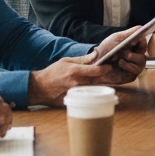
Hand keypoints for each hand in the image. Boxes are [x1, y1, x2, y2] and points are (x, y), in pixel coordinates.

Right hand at [29, 28, 147, 107]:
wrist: (39, 88)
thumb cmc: (52, 73)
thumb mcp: (66, 61)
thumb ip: (82, 60)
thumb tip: (96, 55)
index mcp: (76, 72)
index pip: (98, 71)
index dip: (107, 68)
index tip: (111, 65)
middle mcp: (78, 83)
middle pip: (100, 81)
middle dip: (108, 76)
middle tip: (115, 71)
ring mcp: (77, 93)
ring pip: (96, 89)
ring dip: (103, 85)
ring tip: (108, 79)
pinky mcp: (76, 99)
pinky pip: (89, 95)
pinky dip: (95, 92)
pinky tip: (98, 89)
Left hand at [92, 28, 149, 75]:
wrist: (95, 65)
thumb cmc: (105, 51)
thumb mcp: (116, 39)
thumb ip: (129, 33)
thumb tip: (141, 27)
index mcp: (132, 47)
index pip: (143, 43)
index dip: (143, 40)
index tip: (140, 38)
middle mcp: (135, 57)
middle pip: (145, 51)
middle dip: (139, 48)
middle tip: (131, 45)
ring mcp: (133, 67)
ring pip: (142, 60)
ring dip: (132, 56)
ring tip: (123, 55)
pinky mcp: (131, 76)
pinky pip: (135, 70)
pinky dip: (128, 65)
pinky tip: (120, 63)